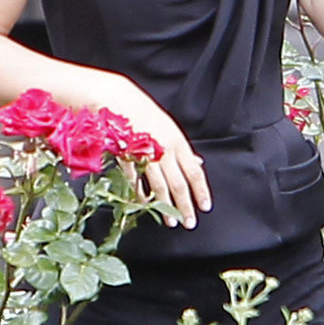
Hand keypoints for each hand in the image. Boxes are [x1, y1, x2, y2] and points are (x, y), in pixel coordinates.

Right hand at [97, 77, 211, 229]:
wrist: (118, 101)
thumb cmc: (145, 115)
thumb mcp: (170, 130)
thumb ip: (182, 150)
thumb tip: (198, 164)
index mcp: (178, 142)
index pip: (194, 172)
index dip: (201, 191)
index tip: (205, 207)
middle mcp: (165, 150)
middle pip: (179, 184)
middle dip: (185, 206)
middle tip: (189, 223)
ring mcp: (146, 155)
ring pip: (159, 186)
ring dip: (165, 206)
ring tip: (170, 221)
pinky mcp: (128, 158)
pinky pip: (137, 181)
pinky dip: (141, 194)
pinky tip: (145, 204)